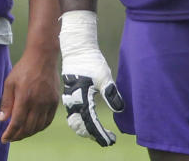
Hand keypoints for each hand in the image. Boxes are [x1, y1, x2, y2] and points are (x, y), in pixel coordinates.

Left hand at [0, 47, 58, 142]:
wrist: (43, 57)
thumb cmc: (24, 68)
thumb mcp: (10, 82)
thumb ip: (6, 102)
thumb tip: (1, 120)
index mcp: (25, 97)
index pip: (17, 123)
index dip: (10, 134)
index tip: (4, 139)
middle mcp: (38, 102)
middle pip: (28, 128)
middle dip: (18, 136)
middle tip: (11, 137)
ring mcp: (48, 102)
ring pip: (39, 126)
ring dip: (29, 133)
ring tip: (21, 133)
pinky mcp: (55, 101)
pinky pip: (48, 121)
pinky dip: (40, 127)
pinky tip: (33, 127)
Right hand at [59, 11, 124, 146]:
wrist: (77, 48)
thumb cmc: (91, 61)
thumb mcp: (104, 76)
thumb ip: (111, 94)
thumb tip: (119, 109)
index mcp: (81, 98)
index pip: (91, 124)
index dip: (101, 135)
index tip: (111, 140)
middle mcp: (72, 101)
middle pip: (81, 127)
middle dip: (93, 135)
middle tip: (107, 139)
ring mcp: (69, 98)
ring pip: (75, 121)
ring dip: (86, 130)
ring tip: (98, 133)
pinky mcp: (68, 94)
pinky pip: (72, 113)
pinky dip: (80, 121)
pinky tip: (87, 120)